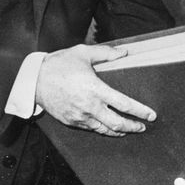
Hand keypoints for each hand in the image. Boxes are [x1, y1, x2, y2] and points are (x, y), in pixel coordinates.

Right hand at [35, 44, 155, 135]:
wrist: (33, 80)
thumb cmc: (59, 64)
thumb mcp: (83, 53)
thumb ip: (106, 53)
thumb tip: (125, 52)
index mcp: (95, 89)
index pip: (124, 104)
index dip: (140, 111)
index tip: (151, 115)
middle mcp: (89, 106)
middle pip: (117, 123)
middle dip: (133, 127)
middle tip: (143, 127)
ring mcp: (80, 116)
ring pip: (104, 130)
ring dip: (119, 132)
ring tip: (128, 130)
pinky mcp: (71, 121)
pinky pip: (91, 129)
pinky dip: (103, 130)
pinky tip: (108, 128)